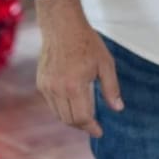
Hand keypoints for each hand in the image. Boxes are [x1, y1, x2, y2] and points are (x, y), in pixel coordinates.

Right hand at [35, 0, 123, 136]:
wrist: (62, 26)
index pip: (82, 117)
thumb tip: (117, 109)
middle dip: (82, 125)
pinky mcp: (41, 83)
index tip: (100, 132)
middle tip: (94, 126)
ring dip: (71, 119)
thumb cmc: (87, 42)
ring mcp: (46, 87)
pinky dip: (62, 109)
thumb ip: (111, 88)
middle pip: (69, 119)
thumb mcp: (106, 63)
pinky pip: (52, 104)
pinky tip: (73, 104)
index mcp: (74, 86)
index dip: (92, 127)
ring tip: (85, 117)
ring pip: (58, 114)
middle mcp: (57, 90)